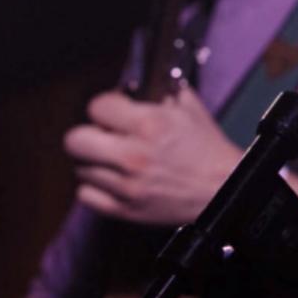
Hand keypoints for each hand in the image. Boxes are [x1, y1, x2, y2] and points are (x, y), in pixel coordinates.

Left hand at [63, 86, 241, 225]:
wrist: (221, 188)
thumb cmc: (207, 149)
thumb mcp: (189, 108)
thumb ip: (161, 92)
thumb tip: (136, 87)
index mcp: (150, 124)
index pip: (97, 106)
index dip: (105, 105)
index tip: (113, 110)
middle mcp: (133, 155)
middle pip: (75, 140)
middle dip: (88, 133)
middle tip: (103, 134)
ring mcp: (126, 186)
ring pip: (80, 168)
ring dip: (94, 161)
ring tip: (112, 159)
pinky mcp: (125, 210)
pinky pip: (86, 196)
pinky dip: (95, 186)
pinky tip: (112, 179)